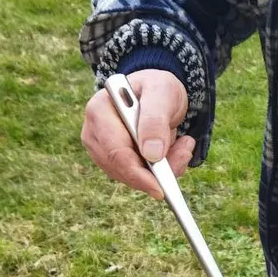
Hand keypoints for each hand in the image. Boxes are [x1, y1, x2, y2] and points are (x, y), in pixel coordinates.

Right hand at [80, 68, 193, 199]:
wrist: (157, 92)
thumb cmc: (157, 87)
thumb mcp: (161, 92)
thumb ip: (155, 120)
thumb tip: (151, 155)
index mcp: (99, 110)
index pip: (115, 151)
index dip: (137, 173)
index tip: (161, 189)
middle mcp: (94, 132)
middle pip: (120, 168)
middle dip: (155, 172)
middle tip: (184, 154)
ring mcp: (101, 148)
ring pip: (129, 176)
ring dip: (161, 170)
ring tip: (182, 146)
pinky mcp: (113, 160)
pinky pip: (136, 176)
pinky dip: (159, 171)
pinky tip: (174, 151)